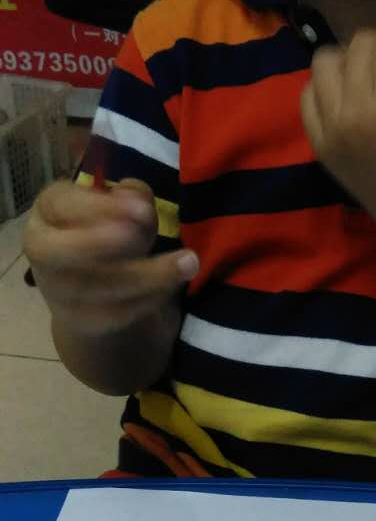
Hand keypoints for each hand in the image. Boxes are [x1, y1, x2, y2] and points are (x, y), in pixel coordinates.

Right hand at [24, 178, 198, 337]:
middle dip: (95, 244)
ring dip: (145, 276)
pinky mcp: (79, 321)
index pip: (59, 204)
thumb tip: (136, 199)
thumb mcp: (124, 209)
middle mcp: (42, 249)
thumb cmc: (110, 233)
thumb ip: (131, 199)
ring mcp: (56, 290)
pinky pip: (113, 314)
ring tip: (188, 262)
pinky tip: (172, 285)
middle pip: (54, 252)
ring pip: (93, 288)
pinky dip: (148, 299)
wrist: (98, 289)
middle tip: (138, 236)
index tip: (142, 209)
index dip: (98, 207)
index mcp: (49, 210)